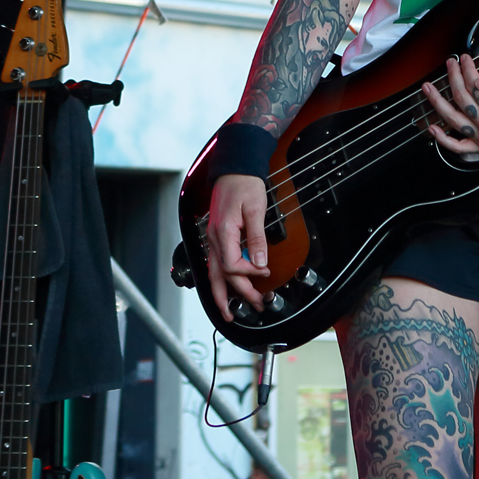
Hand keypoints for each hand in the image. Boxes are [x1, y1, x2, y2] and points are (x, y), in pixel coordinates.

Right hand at [204, 172, 268, 320]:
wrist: (234, 169)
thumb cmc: (244, 185)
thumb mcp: (255, 210)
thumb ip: (256, 239)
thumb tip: (259, 263)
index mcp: (223, 232)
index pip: (232, 265)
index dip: (250, 274)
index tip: (265, 272)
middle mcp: (214, 238)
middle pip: (220, 276)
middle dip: (235, 295)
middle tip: (254, 306)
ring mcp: (213, 238)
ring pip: (214, 273)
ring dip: (223, 293)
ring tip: (232, 310)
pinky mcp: (216, 236)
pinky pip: (216, 263)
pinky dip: (221, 279)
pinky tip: (227, 288)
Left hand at [422, 53, 478, 151]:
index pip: (474, 86)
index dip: (467, 69)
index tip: (464, 58)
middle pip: (462, 99)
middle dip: (453, 77)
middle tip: (449, 64)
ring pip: (454, 120)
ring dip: (437, 102)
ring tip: (428, 88)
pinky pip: (458, 148)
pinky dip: (443, 140)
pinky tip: (432, 128)